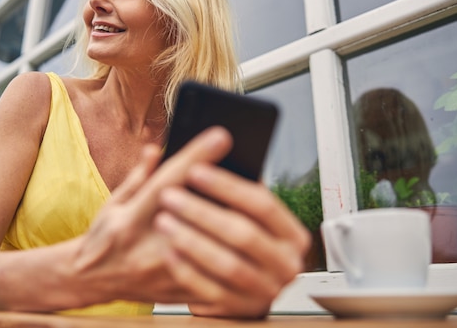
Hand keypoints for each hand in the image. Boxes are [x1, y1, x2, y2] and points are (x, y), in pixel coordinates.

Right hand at [70, 127, 236, 304]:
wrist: (93, 281)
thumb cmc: (105, 235)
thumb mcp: (115, 202)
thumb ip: (139, 176)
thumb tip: (156, 147)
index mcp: (129, 220)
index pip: (169, 183)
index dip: (196, 158)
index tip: (221, 136)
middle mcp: (146, 247)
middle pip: (196, 213)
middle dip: (224, 189)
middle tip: (250, 165)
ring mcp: (164, 273)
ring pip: (210, 244)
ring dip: (232, 220)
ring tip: (253, 200)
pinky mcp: (177, 290)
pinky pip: (211, 272)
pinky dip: (228, 251)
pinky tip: (245, 232)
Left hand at [154, 134, 310, 317]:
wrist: (242, 289)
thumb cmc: (240, 239)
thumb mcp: (244, 214)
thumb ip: (230, 189)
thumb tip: (210, 147)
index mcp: (292, 234)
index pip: (262, 203)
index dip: (227, 186)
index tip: (195, 169)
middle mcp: (287, 264)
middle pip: (244, 233)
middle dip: (203, 212)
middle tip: (169, 195)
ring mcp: (267, 290)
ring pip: (227, 263)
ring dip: (192, 240)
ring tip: (163, 221)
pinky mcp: (242, 310)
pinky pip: (211, 290)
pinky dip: (188, 269)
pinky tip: (168, 251)